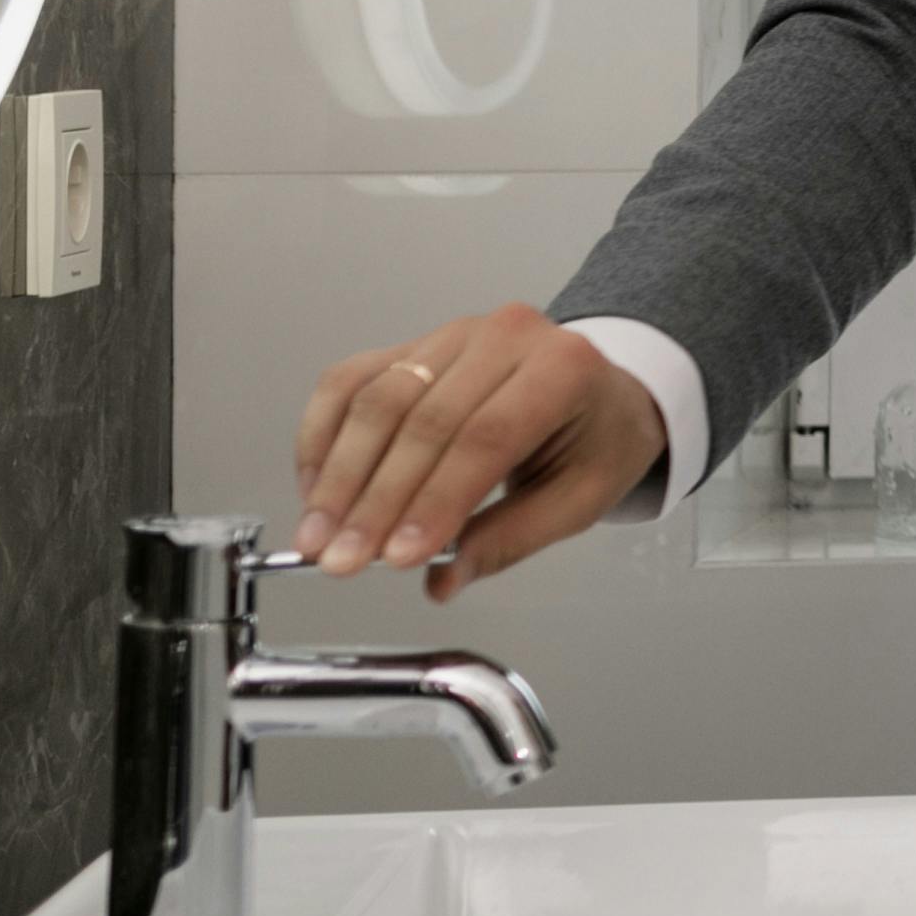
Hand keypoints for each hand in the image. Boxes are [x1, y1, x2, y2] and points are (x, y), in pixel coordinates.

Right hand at [294, 305, 670, 604]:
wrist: (601, 390)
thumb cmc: (598, 439)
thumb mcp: (582, 497)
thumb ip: (511, 539)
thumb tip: (443, 581)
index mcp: (564, 369)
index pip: (486, 436)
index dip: (435, 499)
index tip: (397, 556)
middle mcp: (506, 336)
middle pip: (423, 419)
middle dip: (375, 500)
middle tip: (342, 560)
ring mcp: (452, 334)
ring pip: (377, 400)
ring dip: (338, 476)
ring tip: (318, 538)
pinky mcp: (410, 344)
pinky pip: (349, 383)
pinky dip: (322, 437)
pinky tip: (315, 490)